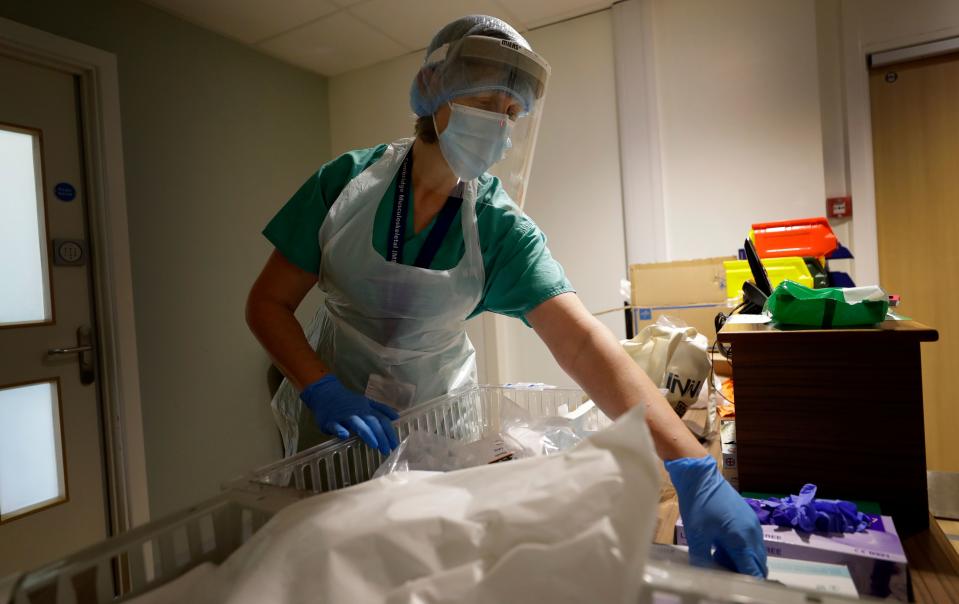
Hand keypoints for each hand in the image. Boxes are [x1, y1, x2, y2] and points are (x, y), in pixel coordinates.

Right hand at [300, 375, 399, 454]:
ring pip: (357, 423)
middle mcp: (358, 412)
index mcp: (367, 409)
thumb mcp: (366, 402)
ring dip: (367, 433)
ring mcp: (344, 416)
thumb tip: (396, 417)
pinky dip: (340, 430)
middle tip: (388, 450)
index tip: (396, 445)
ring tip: (375, 445)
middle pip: (372, 423)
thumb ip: (381, 410)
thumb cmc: (348, 401)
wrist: (326, 392)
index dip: (390, 432)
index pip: (382, 420)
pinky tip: (345, 436)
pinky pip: (335, 425)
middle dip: (381, 436)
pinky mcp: (330, 420)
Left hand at [666, 455, 767, 577]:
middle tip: (726, 576)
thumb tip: (704, 577)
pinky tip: (722, 548)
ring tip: (720, 561)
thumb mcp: (697, 535)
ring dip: (743, 562)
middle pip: (758, 564)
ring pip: (755, 553)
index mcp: (743, 539)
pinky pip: (751, 541)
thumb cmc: (698, 504)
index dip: (747, 583)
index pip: (754, 571)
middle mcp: (753, 533)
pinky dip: (742, 550)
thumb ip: (703, 559)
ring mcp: (753, 524)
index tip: (736, 589)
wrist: (700, 475)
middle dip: (745, 574)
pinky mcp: (748, 518)